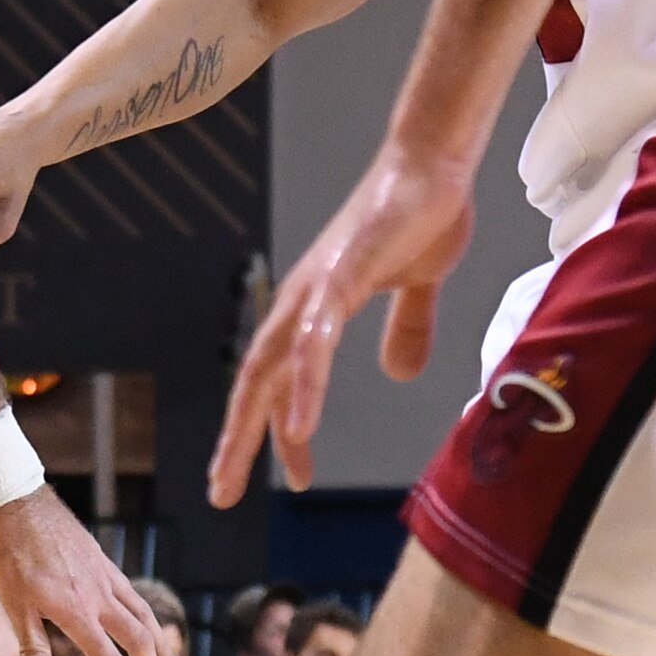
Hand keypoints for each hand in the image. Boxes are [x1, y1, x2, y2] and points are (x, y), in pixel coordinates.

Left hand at [0, 493, 180, 655]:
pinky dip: (149, 621)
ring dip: (161, 649)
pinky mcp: (106, 566)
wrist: (19, 505)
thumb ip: (31, 645)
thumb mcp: (13, 605)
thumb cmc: (10, 557)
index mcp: (77, 612)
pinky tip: (150, 629)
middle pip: (140, 642)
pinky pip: (136, 599)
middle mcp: (100, 597)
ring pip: (146, 618)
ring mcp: (107, 579)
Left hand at [214, 141, 480, 502]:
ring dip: (258, 424)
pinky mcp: (341, 275)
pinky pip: (315, 341)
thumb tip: (398, 372)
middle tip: (222, 493)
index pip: (277, 381)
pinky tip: (298, 425)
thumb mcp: (417, 286)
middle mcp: (301, 304)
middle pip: (255, 383)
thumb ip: (405, 326)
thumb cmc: (420, 214)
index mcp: (312, 311)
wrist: (434, 162)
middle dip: (237, 440)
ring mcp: (316, 289)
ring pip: (273, 368)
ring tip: (250, 472)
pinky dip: (302, 385)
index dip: (272, 429)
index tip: (284, 476)